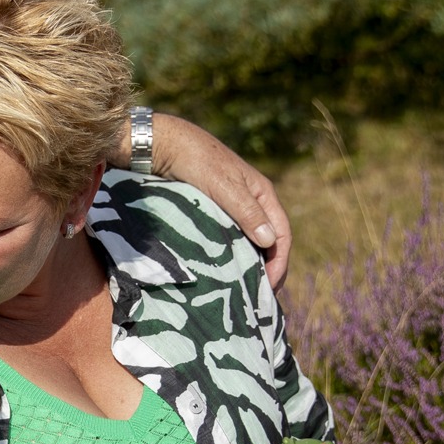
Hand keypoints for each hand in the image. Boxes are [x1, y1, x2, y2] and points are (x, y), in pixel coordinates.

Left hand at [149, 113, 293, 287]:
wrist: (161, 144)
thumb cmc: (194, 159)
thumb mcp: (221, 184)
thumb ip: (245, 211)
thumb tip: (269, 241)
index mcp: (262, 193)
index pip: (282, 234)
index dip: (280, 263)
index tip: (269, 288)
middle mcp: (252, 202)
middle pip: (269, 242)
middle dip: (269, 270)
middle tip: (258, 299)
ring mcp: (233, 208)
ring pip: (250, 242)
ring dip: (251, 266)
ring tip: (244, 292)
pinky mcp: (214, 212)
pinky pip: (230, 239)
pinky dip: (233, 258)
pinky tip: (225, 274)